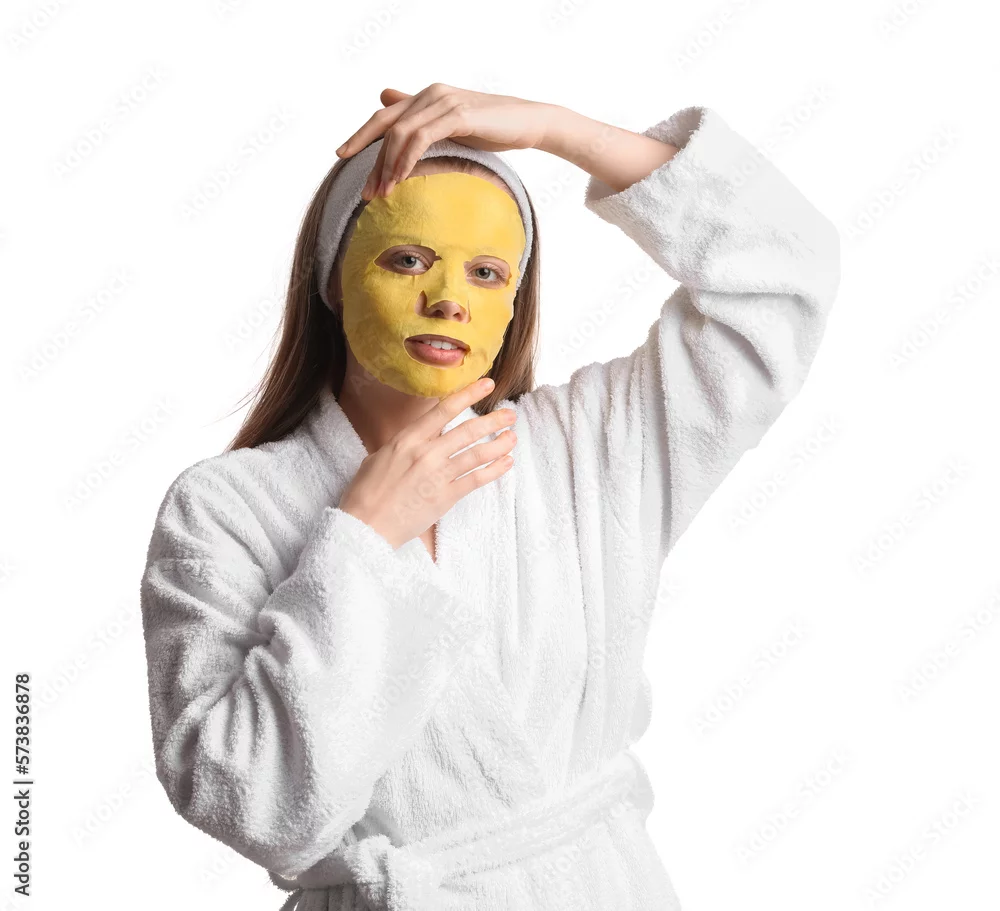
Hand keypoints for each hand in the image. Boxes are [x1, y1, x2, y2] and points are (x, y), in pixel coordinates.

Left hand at [335, 83, 551, 199]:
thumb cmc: (493, 127)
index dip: (361, 135)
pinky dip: (406, 159)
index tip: (341, 155)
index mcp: (426, 96)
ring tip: (383, 193)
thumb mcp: (452, 124)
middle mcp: (430, 93)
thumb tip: (386, 99)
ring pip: (400, 134)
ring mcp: (442, 101)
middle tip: (365, 191)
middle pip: (386, 126)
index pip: (384, 116)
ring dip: (388, 165)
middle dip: (371, 160)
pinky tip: (400, 178)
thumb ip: (423, 119)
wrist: (529, 122)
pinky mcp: (456, 114)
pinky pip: (421, 138)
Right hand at [338, 378, 517, 549]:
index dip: (469, 394)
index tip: (486, 384)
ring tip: (512, 438)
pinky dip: (494, 470)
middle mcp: (426, 453)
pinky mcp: (445, 497)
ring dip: (499, 444)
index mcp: (408, 438)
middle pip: (468, 431)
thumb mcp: (381, 456)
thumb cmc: (367, 492)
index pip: (444, 410)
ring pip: (477, 454)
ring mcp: (437, 475)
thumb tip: (418, 437)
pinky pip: (476, 480)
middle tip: (509, 414)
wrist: (365, 526)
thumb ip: (405, 444)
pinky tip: (506, 463)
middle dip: (493, 421)